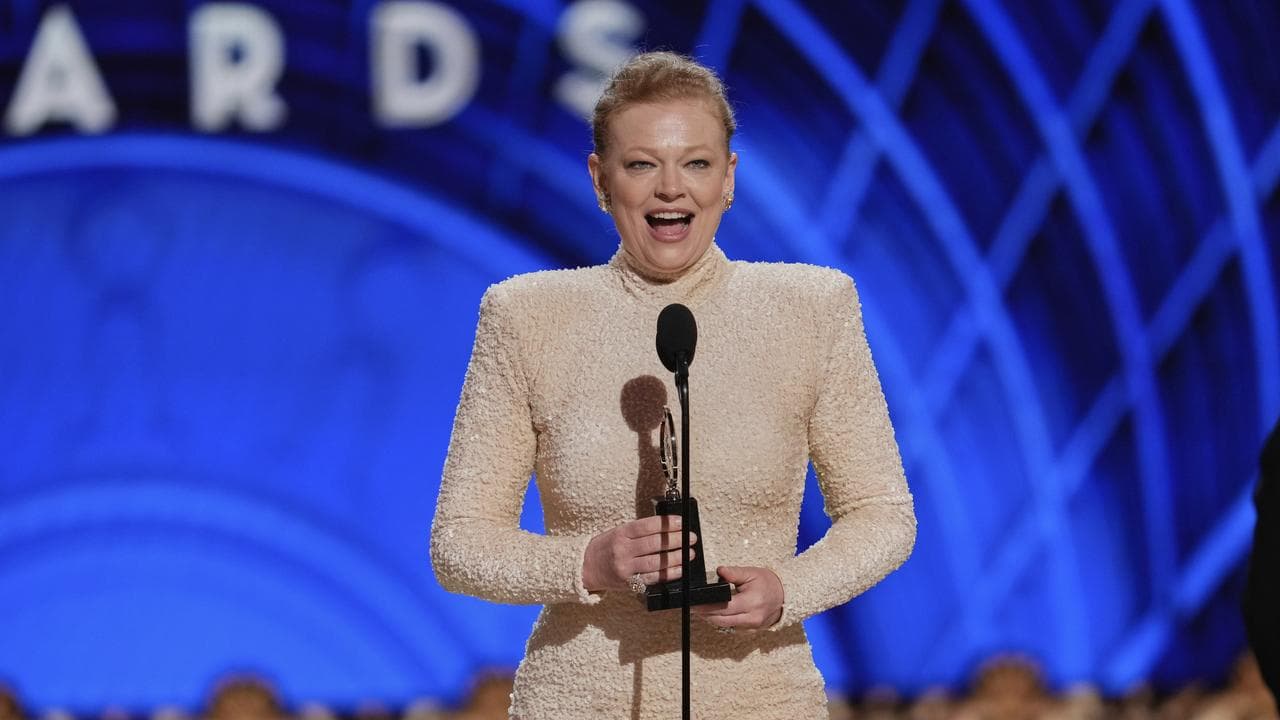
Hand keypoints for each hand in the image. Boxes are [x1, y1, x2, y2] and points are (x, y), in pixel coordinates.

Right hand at [582, 515, 696, 591]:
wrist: (585, 568)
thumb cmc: (605, 547)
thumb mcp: (617, 532)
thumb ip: (638, 531)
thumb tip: (666, 528)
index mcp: (620, 533)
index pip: (647, 526)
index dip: (666, 523)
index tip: (681, 522)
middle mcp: (622, 550)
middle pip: (654, 544)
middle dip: (676, 540)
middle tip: (690, 538)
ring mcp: (626, 568)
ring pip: (656, 562)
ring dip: (676, 557)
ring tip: (689, 553)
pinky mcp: (629, 583)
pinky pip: (652, 578)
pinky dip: (669, 573)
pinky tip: (680, 568)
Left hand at [693, 566, 783, 631]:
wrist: (786, 596)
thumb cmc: (768, 583)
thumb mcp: (751, 573)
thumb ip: (734, 573)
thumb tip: (720, 570)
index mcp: (752, 602)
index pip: (724, 608)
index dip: (707, 607)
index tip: (695, 603)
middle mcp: (751, 618)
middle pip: (721, 619)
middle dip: (705, 614)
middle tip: (693, 607)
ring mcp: (751, 627)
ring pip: (725, 625)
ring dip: (711, 618)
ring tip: (700, 609)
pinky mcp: (750, 630)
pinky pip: (732, 626)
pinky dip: (722, 620)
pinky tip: (714, 613)